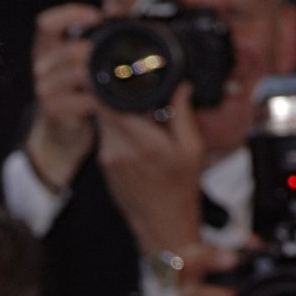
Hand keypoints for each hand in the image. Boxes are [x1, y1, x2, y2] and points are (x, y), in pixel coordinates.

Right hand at [23, 3, 99, 193]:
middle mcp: (41, 67)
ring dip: (101, 74)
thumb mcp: (79, 59)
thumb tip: (113, 9)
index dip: (71, 16)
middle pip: (68, 50)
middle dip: (95, 50)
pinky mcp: (55, 110)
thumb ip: (94, 33)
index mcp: (45, 49)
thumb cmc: (74, 89)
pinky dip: (102, 97)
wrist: (61, 129)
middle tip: (116, 52)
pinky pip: (83, 99)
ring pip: (77, 73)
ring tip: (120, 75)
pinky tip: (113, 96)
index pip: (47, 24)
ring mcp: (45, 90)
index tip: (96, 17)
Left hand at [95, 88, 206, 260]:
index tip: (117, 71)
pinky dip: (117, 127)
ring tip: (140, 113)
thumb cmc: (180, 188)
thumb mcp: (192, 149)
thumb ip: (183, 115)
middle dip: (115, 95)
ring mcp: (108, 158)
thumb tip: (181, 85)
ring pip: (104, 121)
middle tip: (133, 86)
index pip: (111, 105)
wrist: (160, 223)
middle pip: (104, 109)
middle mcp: (120, 149)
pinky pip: (106, 135)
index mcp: (144, 142)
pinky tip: (136, 131)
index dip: (109, 85)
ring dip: (117, 111)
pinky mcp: (104, 164)